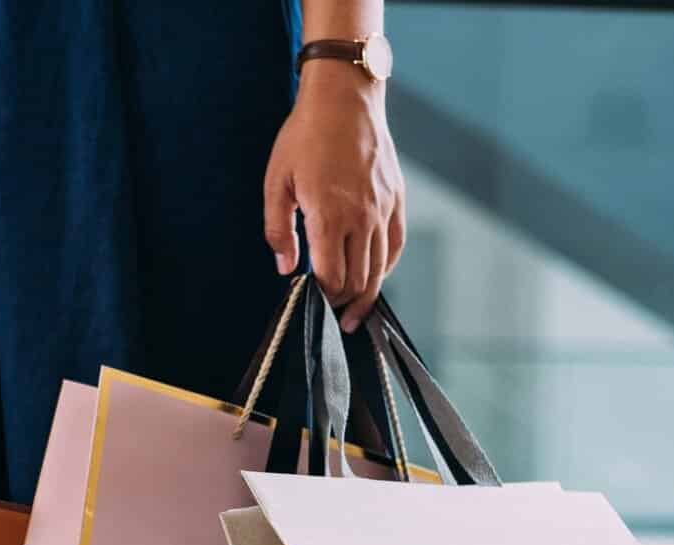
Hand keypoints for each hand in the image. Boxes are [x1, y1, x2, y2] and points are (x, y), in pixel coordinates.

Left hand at [263, 63, 404, 330]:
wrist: (345, 97)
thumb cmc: (304, 136)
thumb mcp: (277, 182)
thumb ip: (278, 231)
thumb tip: (286, 268)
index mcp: (330, 214)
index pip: (332, 277)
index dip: (323, 299)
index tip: (312, 305)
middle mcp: (362, 216)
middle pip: (358, 280)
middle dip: (343, 304)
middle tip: (331, 317)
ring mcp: (383, 208)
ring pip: (380, 269)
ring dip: (366, 295)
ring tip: (353, 313)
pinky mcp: (397, 199)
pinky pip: (395, 245)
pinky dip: (385, 267)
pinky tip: (373, 277)